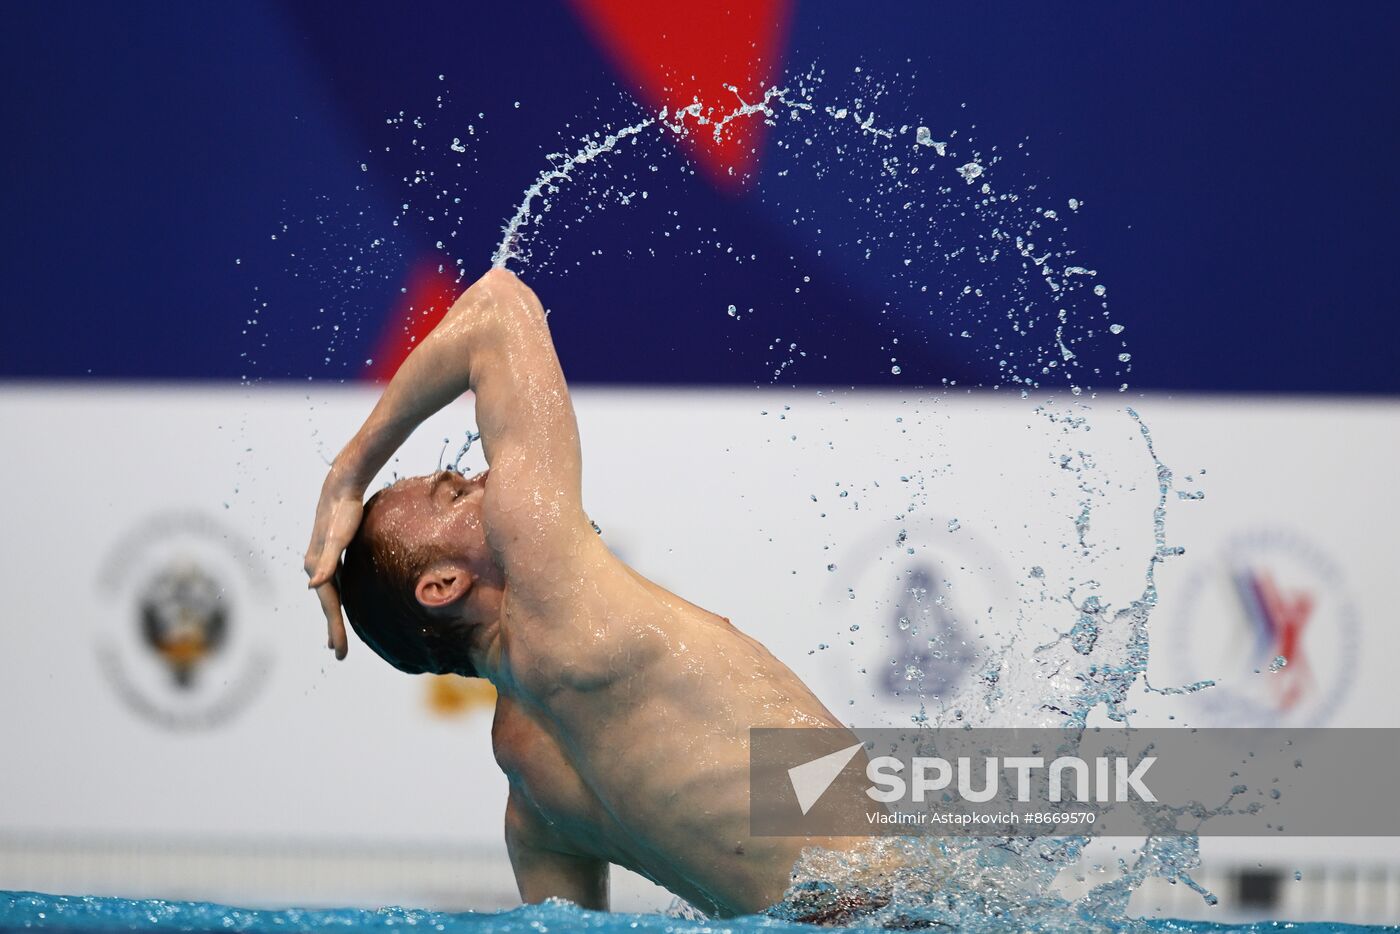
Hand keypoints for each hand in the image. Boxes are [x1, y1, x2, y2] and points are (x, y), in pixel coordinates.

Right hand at [304, 465, 364, 659]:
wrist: (341, 488)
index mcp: (317, 566)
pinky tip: (340, 603)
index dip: (335, 628)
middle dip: (333, 629)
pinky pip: (335, 584)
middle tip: (340, 654)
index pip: (329, 605)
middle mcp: (316, 566)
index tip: (340, 650)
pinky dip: (336, 598)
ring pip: (329, 596)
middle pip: (327, 604)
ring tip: (336, 637)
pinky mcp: (332, 554)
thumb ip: (328, 562)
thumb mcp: (339, 538)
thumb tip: (312, 586)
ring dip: (332, 617)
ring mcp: (323, 560)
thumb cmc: (344, 512)